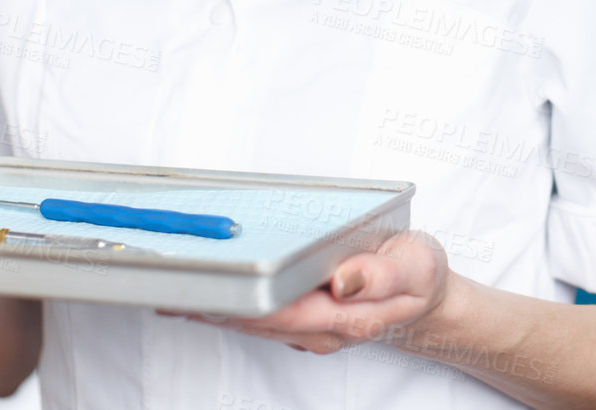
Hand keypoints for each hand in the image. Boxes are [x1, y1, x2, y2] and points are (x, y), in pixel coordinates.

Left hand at [156, 229, 451, 354]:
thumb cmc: (419, 276)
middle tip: (168, 284)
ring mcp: (310, 328)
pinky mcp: (303, 320)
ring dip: (214, 307)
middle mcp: (322, 328)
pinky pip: (260, 315)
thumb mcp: (417, 266)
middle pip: (257, 319)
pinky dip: (229, 304)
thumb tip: (344, 279)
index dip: (240, 302)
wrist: (427, 297)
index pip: (281, 312)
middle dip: (213, 304)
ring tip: (171, 288)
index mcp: (346, 314)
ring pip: (254, 321)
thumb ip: (383, 275)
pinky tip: (204, 293)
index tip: (204, 289)